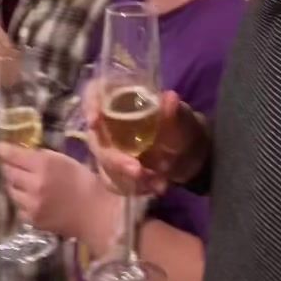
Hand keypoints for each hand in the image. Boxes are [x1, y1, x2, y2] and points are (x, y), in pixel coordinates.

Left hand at [0, 144, 118, 245]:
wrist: (93, 212)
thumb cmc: (83, 180)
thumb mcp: (64, 160)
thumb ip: (42, 156)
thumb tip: (23, 153)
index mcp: (44, 165)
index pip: (15, 156)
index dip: (4, 150)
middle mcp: (34, 184)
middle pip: (9, 173)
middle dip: (9, 167)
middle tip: (12, 164)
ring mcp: (31, 204)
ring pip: (11, 191)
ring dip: (14, 184)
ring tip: (22, 181)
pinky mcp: (32, 220)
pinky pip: (19, 207)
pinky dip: (22, 200)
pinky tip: (32, 198)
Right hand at [86, 85, 209, 196]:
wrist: (191, 154)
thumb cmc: (181, 125)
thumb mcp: (182, 116)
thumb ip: (174, 111)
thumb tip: (170, 98)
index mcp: (122, 99)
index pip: (94, 92)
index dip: (90, 104)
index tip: (95, 121)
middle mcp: (109, 122)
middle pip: (96, 138)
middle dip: (115, 159)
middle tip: (138, 171)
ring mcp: (110, 148)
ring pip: (104, 165)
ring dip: (127, 178)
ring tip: (158, 183)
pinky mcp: (115, 170)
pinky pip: (114, 182)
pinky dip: (134, 188)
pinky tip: (155, 187)